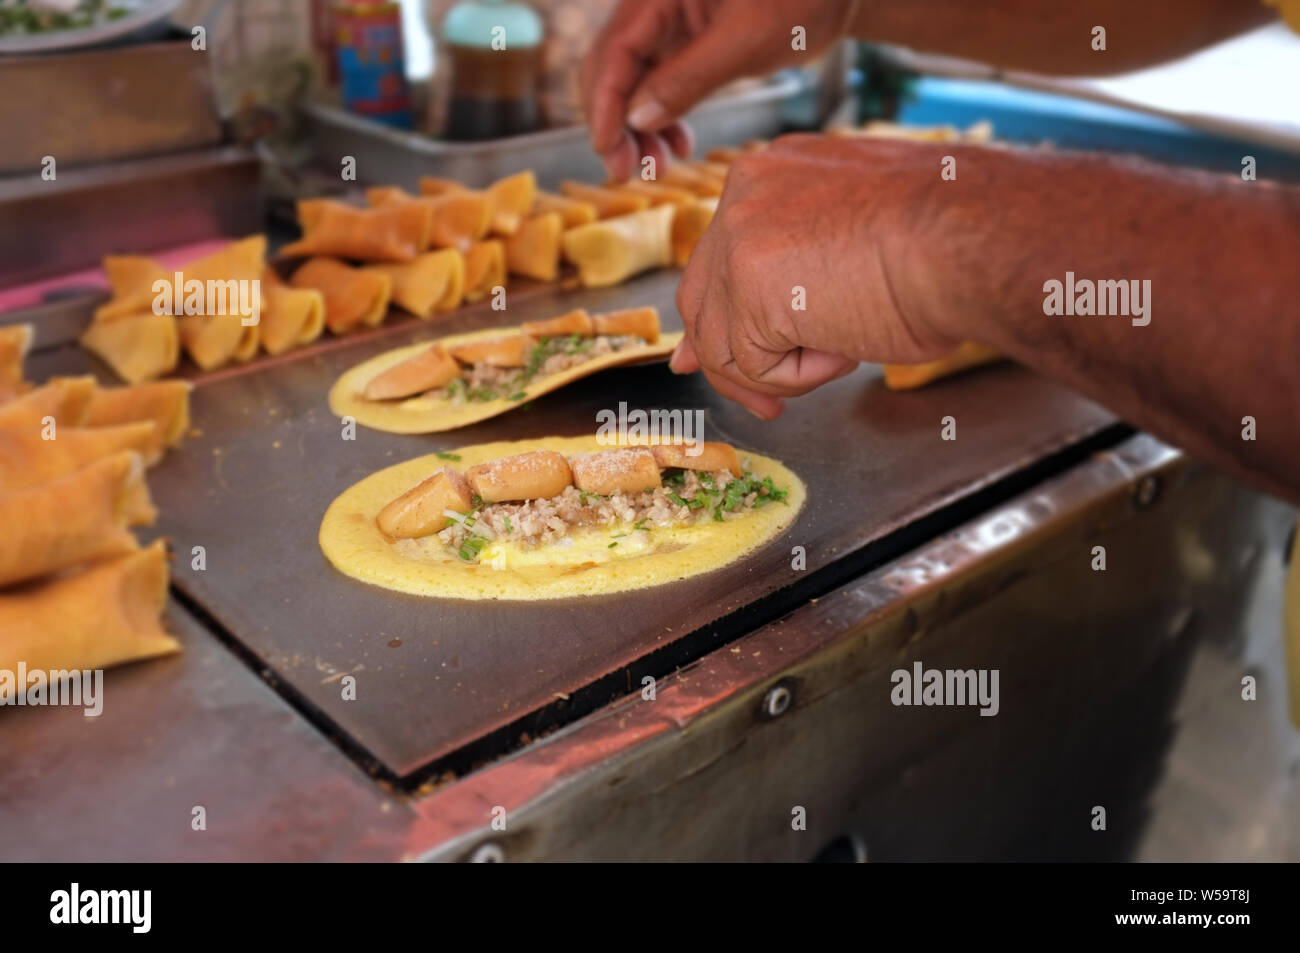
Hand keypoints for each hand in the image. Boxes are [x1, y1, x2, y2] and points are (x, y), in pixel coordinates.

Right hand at [581, 0, 857, 178]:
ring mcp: (672, 26)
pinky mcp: (689, 45)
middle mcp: (658, 5)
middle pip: (613, 68)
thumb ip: (688, 79)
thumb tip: (637, 121)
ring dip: (639, 128)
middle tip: (626, 172)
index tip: (608, 150)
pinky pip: (661, 85)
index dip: (605, 104)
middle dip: (616, 122)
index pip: (615, 51)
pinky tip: (679, 146)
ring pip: (634, 82)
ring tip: (657, 167)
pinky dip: (664, 118)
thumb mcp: (745, 42)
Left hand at [672, 134, 967, 418]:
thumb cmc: (944, 241)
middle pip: (703, 298)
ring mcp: (738, 239)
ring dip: (788, 367)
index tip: (729, 360)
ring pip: (726, 343)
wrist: (972, 237)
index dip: (724, 316)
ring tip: (850, 343)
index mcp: (773, 176)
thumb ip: (795, 273)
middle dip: (727, 361)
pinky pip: (755, 365)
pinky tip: (848, 343)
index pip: (720, 256)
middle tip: (765, 402)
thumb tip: (742, 327)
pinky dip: (804, 375)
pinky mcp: (747, 289)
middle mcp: (744, 196)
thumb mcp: (852, 248)